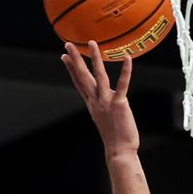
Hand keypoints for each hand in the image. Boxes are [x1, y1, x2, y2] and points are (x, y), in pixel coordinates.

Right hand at [61, 41, 139, 155]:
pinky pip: (122, 85)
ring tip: (92, 43)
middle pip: (83, 77)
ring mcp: (106, 102)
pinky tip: (128, 58)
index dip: (71, 69)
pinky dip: (126, 71)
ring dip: (95, 58)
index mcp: (92, 104)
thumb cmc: (115, 136)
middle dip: (76, 59)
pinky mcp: (119, 104)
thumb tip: (111, 96)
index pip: (79, 83)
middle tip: (68, 44)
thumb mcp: (106, 118)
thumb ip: (106, 105)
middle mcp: (96, 101)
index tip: (64, 56)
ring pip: (99, 76)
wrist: (119, 150)